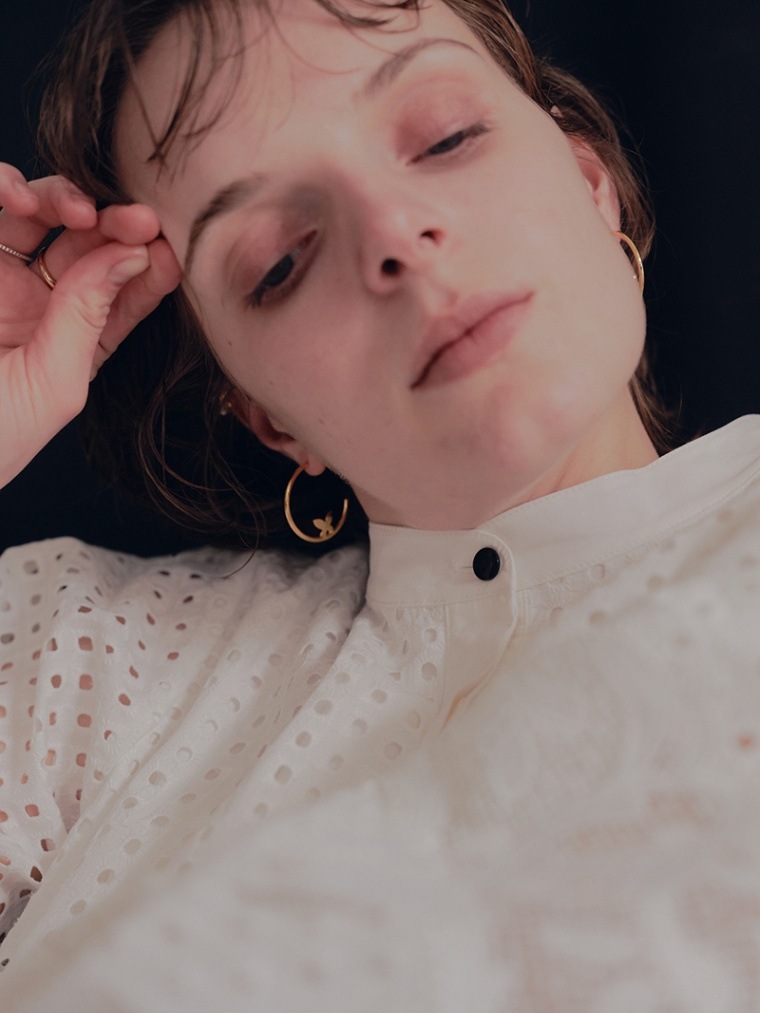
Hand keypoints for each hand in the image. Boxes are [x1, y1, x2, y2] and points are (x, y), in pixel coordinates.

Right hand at [0, 164, 181, 488]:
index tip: (165, 245)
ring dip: (63, 198)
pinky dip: (5, 187)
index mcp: (77, 341)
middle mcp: (42, 304)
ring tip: (75, 210)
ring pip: (38, 214)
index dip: (148, 264)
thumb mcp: (54, 383)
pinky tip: (18, 198)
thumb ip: (90, 315)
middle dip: (114, 223)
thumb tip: (134, 253)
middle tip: (133, 218)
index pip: (125, 292)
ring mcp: (1, 279)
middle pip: (87, 243)